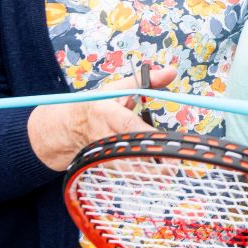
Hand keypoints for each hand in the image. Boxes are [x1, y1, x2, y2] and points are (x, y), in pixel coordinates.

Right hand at [26, 65, 175, 169]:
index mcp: (107, 113)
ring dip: (152, 172)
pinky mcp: (108, 165)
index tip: (167, 139)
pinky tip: (161, 172)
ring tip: (172, 169)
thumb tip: (172, 72)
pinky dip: (145, 175)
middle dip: (154, 157)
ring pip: (129, 169)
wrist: (72, 126)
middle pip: (130, 152)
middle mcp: (104, 136)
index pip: (129, 126)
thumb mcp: (119, 88)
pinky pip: (128, 174)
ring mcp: (105, 154)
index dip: (148, 135)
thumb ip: (147, 80)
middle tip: (176, 160)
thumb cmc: (99, 105)